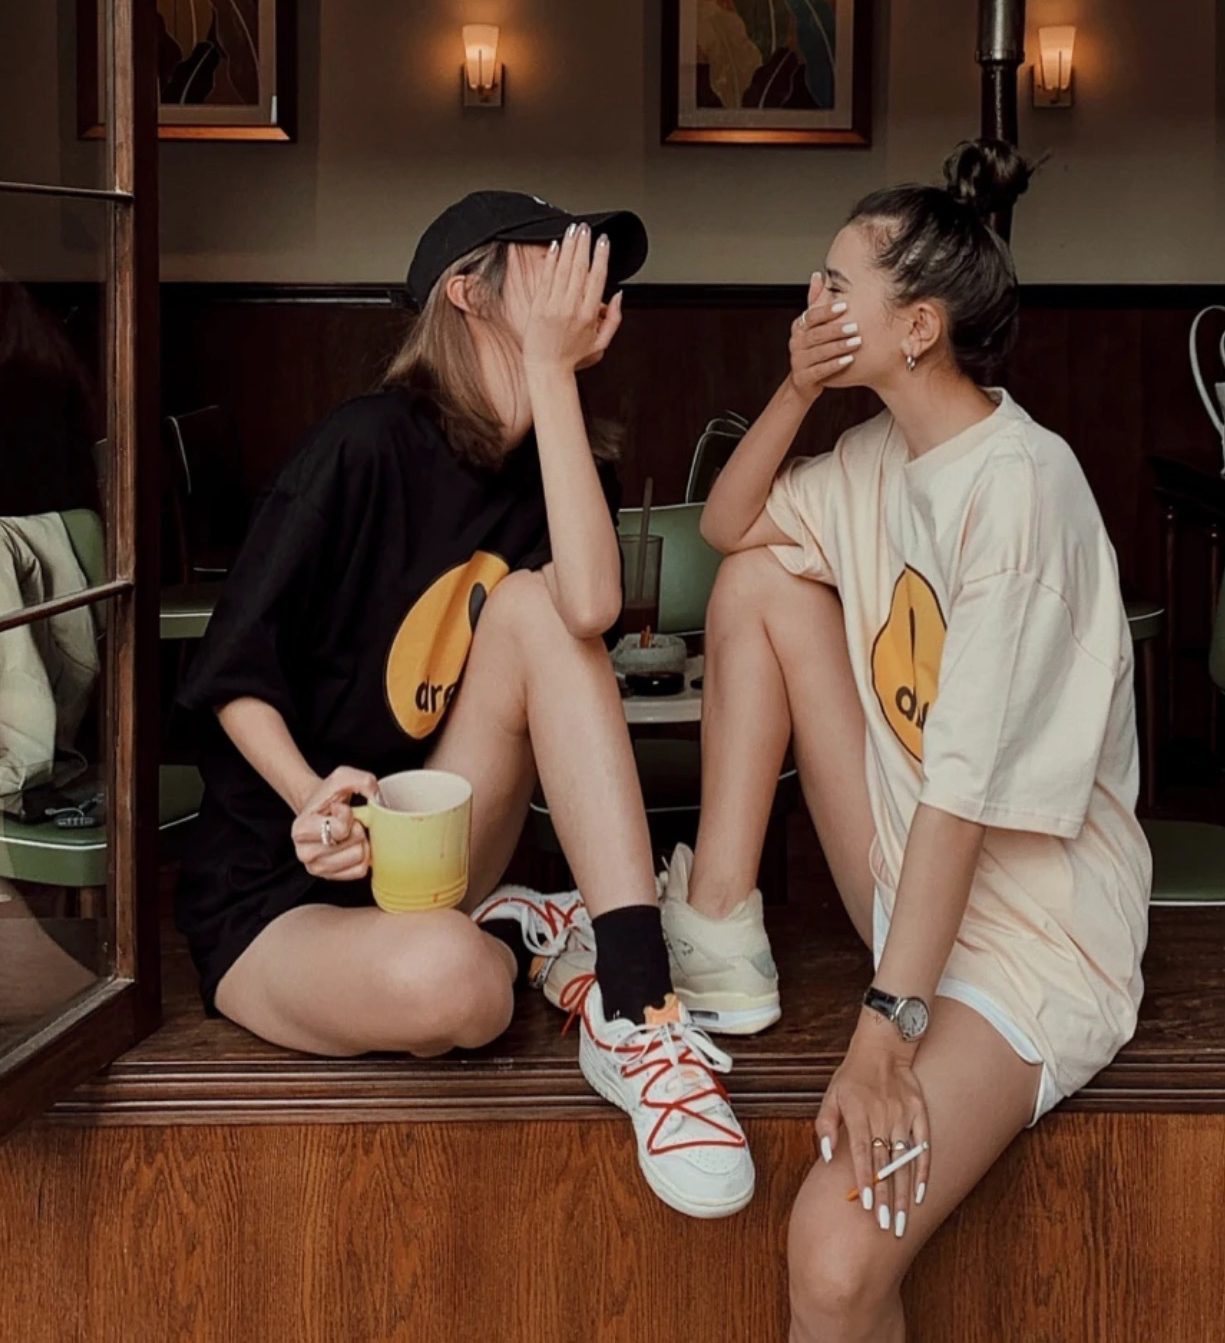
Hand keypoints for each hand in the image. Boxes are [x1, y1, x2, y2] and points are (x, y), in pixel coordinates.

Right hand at [290, 766, 378, 881]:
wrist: (321, 810)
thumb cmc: (330, 796)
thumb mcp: (343, 777)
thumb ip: (362, 781)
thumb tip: (378, 799)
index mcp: (301, 830)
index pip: (341, 829)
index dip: (349, 815)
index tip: (340, 809)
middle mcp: (304, 853)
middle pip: (354, 845)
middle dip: (357, 829)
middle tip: (347, 822)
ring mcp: (317, 868)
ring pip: (359, 858)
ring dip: (361, 842)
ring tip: (349, 833)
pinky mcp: (332, 877)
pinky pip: (360, 870)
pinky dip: (363, 856)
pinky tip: (352, 845)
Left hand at [522, 223, 622, 374]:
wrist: (547, 370)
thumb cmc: (573, 358)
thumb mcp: (602, 343)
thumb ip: (614, 319)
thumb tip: (618, 294)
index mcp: (589, 315)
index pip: (597, 278)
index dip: (601, 256)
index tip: (603, 241)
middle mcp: (571, 308)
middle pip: (580, 268)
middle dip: (584, 244)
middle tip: (586, 228)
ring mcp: (553, 306)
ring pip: (563, 269)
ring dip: (569, 246)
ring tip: (573, 230)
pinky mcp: (538, 306)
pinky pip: (546, 278)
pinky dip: (551, 260)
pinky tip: (555, 247)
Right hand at [788, 272, 858, 402]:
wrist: (803, 382)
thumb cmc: (812, 350)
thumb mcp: (812, 326)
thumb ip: (815, 302)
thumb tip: (818, 275)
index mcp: (799, 328)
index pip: (811, 316)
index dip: (827, 311)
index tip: (845, 306)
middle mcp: (795, 343)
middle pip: (816, 335)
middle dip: (837, 330)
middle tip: (855, 326)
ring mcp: (798, 362)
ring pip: (820, 353)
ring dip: (839, 347)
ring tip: (856, 342)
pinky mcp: (803, 378)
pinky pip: (820, 370)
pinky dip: (835, 365)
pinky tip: (849, 360)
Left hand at [815, 1022, 930, 1237]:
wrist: (883, 1046)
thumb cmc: (852, 1076)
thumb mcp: (831, 1095)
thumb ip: (825, 1126)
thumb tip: (827, 1157)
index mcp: (859, 1113)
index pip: (863, 1153)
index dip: (865, 1180)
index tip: (866, 1206)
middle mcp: (883, 1116)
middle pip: (885, 1163)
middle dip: (886, 1198)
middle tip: (887, 1228)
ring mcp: (903, 1116)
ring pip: (904, 1160)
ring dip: (903, 1193)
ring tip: (902, 1220)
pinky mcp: (919, 1114)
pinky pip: (923, 1146)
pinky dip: (923, 1170)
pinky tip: (920, 1194)